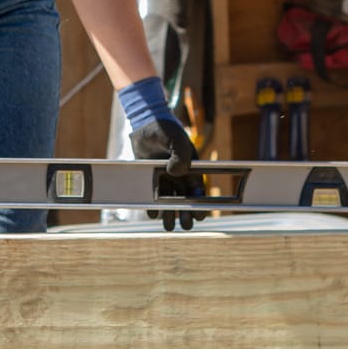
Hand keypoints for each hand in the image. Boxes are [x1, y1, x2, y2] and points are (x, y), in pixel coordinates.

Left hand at [130, 116, 205, 231]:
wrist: (146, 122)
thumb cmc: (166, 129)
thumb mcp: (177, 139)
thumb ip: (179, 155)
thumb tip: (175, 173)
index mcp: (191, 167)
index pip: (198, 189)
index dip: (201, 203)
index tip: (201, 214)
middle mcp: (179, 174)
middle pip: (185, 198)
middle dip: (187, 213)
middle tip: (187, 225)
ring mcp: (164, 177)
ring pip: (169, 200)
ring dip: (170, 213)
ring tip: (169, 226)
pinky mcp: (150, 177)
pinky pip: (153, 195)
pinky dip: (153, 205)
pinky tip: (153, 214)